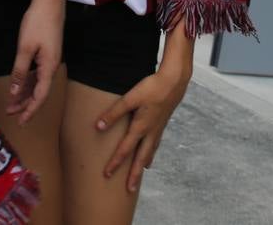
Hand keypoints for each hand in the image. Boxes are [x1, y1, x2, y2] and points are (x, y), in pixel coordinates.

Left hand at [6, 0, 63, 123]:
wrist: (50, 2)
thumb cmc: (37, 23)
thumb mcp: (25, 48)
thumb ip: (20, 71)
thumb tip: (15, 92)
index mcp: (49, 67)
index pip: (40, 96)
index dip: (30, 110)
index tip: (20, 121)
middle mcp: (52, 66)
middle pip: (39, 91)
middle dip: (25, 104)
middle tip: (10, 113)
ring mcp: (50, 59)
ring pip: (38, 82)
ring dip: (25, 93)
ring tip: (12, 102)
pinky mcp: (47, 52)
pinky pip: (38, 73)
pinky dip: (28, 81)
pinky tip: (19, 84)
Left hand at [96, 65, 190, 191]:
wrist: (174, 82)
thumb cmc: (152, 88)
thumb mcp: (130, 98)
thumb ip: (114, 113)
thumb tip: (98, 127)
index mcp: (141, 128)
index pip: (125, 150)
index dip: (115, 163)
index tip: (107, 175)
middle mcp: (150, 132)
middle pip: (141, 158)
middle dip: (134, 174)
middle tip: (129, 190)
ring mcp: (158, 129)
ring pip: (150, 152)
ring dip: (143, 165)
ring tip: (140, 174)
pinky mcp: (162, 123)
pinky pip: (155, 144)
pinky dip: (151, 152)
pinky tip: (151, 154)